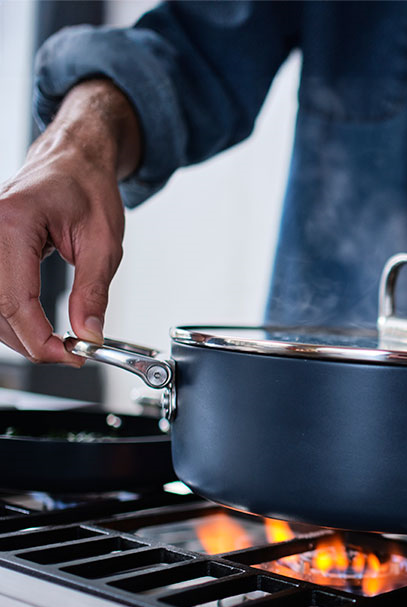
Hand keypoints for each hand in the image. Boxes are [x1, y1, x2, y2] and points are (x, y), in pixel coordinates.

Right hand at [0, 79, 139, 363]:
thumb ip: (93, 293)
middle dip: (31, 341)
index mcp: (12, 223)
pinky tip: (40, 327)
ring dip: (21, 333)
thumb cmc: (88, 188)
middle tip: (70, 355)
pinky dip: (15, 317)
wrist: (74, 160)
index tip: (70, 356)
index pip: (14, 300)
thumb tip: (88, 335)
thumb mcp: (104, 244)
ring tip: (61, 343)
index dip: (40, 338)